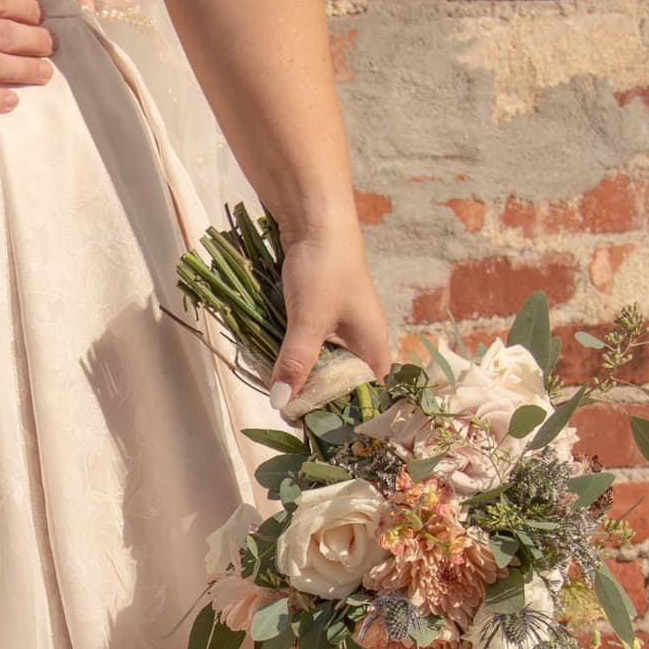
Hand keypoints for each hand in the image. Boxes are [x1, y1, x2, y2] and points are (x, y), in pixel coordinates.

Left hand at [268, 219, 391, 408]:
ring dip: (302, 379)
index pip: (367, 396)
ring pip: (322, 367)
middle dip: (317, 399)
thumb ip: (296, 362)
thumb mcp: (309, 320)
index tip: (317, 432)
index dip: (346, 416)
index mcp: (373, 346)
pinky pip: (308, 348)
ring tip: (279, 398)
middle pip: (342, 385)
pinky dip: (293, 358)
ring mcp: (341, 329)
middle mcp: (362, 341)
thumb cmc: (325, 267)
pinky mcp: (320, 316)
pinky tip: (274, 368)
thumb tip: (282, 403)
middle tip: (289, 417)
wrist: (315, 215)